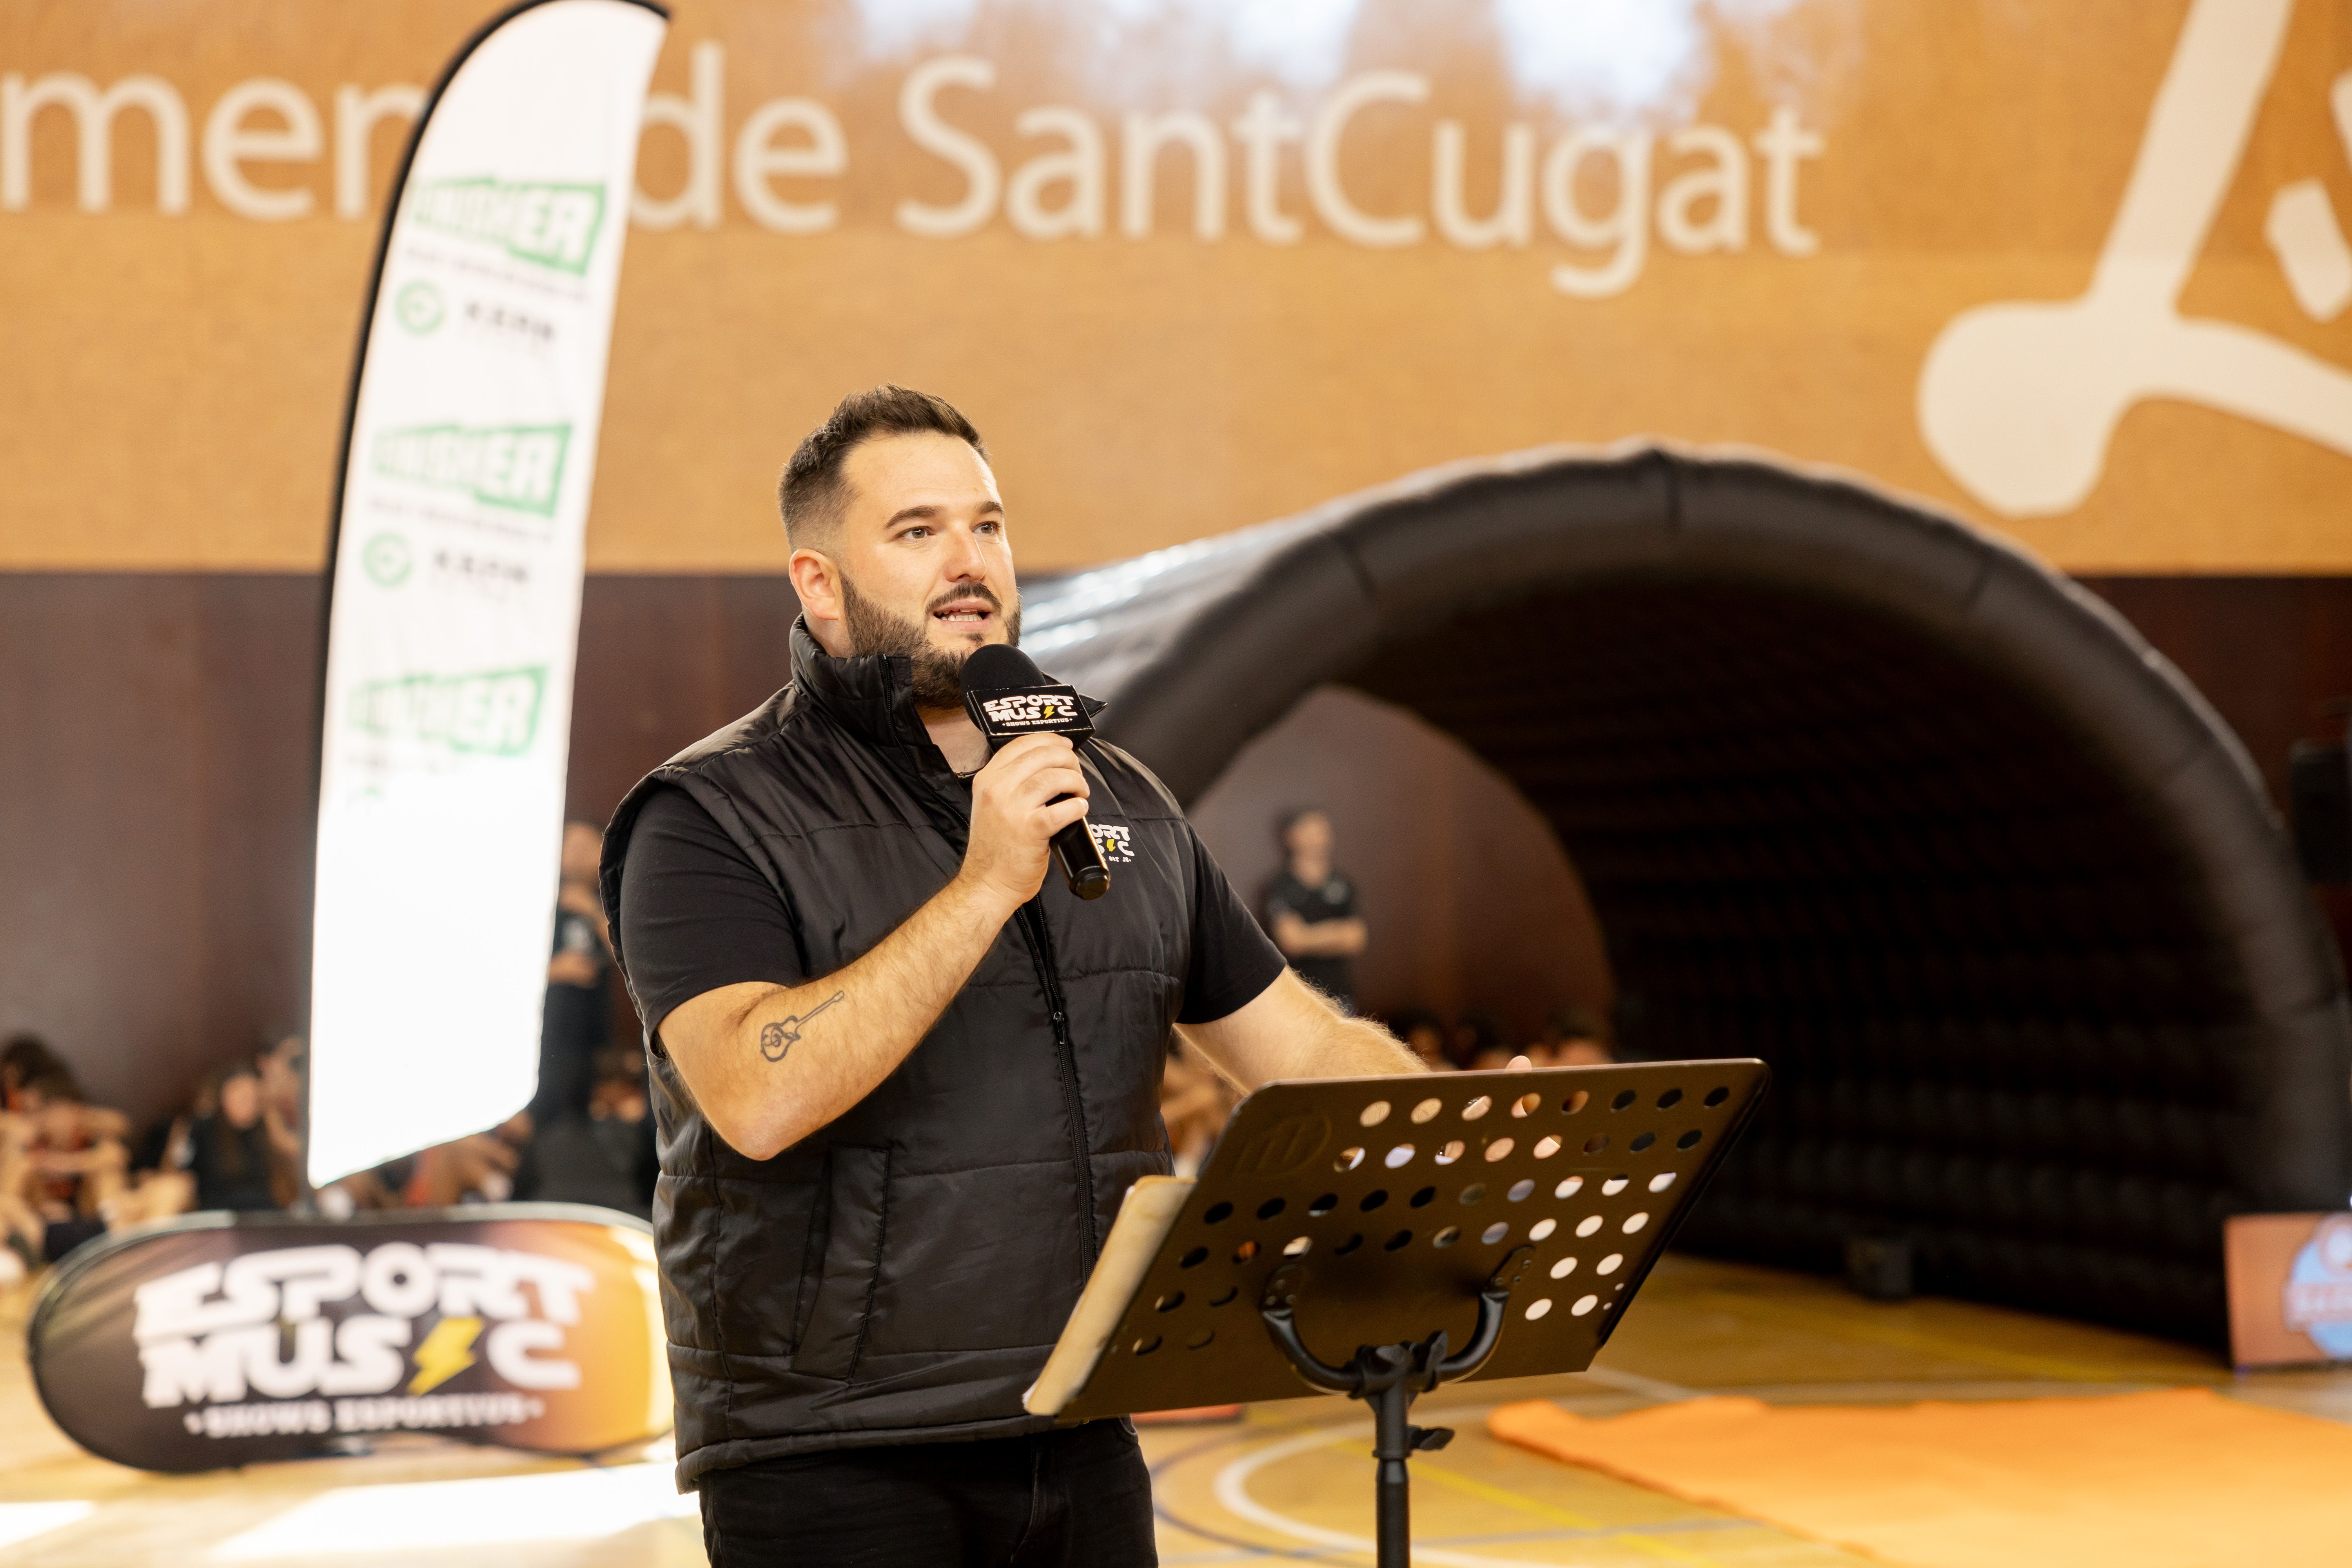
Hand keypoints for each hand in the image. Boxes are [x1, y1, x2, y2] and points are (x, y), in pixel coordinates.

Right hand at [958, 733, 1089, 910]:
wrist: (987, 883)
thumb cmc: (994, 848)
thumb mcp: (991, 804)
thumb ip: (1010, 783)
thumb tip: (1048, 765)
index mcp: (987, 779)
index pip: (1021, 744)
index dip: (1049, 740)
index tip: (1065, 746)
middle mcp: (997, 789)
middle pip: (1042, 755)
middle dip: (1068, 759)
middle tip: (1076, 772)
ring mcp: (1012, 809)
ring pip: (1054, 777)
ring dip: (1076, 781)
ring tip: (1080, 792)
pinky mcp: (1030, 829)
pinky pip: (1063, 808)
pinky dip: (1077, 806)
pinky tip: (1080, 809)